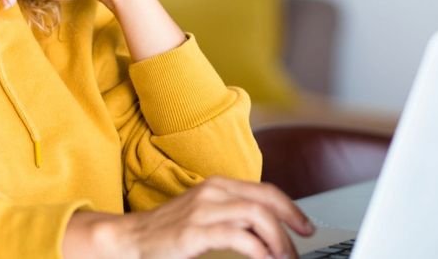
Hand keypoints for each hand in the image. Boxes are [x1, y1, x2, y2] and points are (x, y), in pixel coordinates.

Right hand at [63, 177, 314, 258]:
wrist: (131, 239)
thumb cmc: (169, 232)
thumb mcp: (206, 216)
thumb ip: (233, 217)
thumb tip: (267, 233)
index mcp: (218, 185)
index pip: (266, 191)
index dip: (292, 208)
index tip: (306, 227)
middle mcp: (213, 191)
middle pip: (267, 201)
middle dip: (291, 225)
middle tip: (299, 248)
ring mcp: (204, 209)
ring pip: (257, 216)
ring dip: (278, 240)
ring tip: (283, 258)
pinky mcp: (195, 230)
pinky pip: (237, 235)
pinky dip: (258, 250)